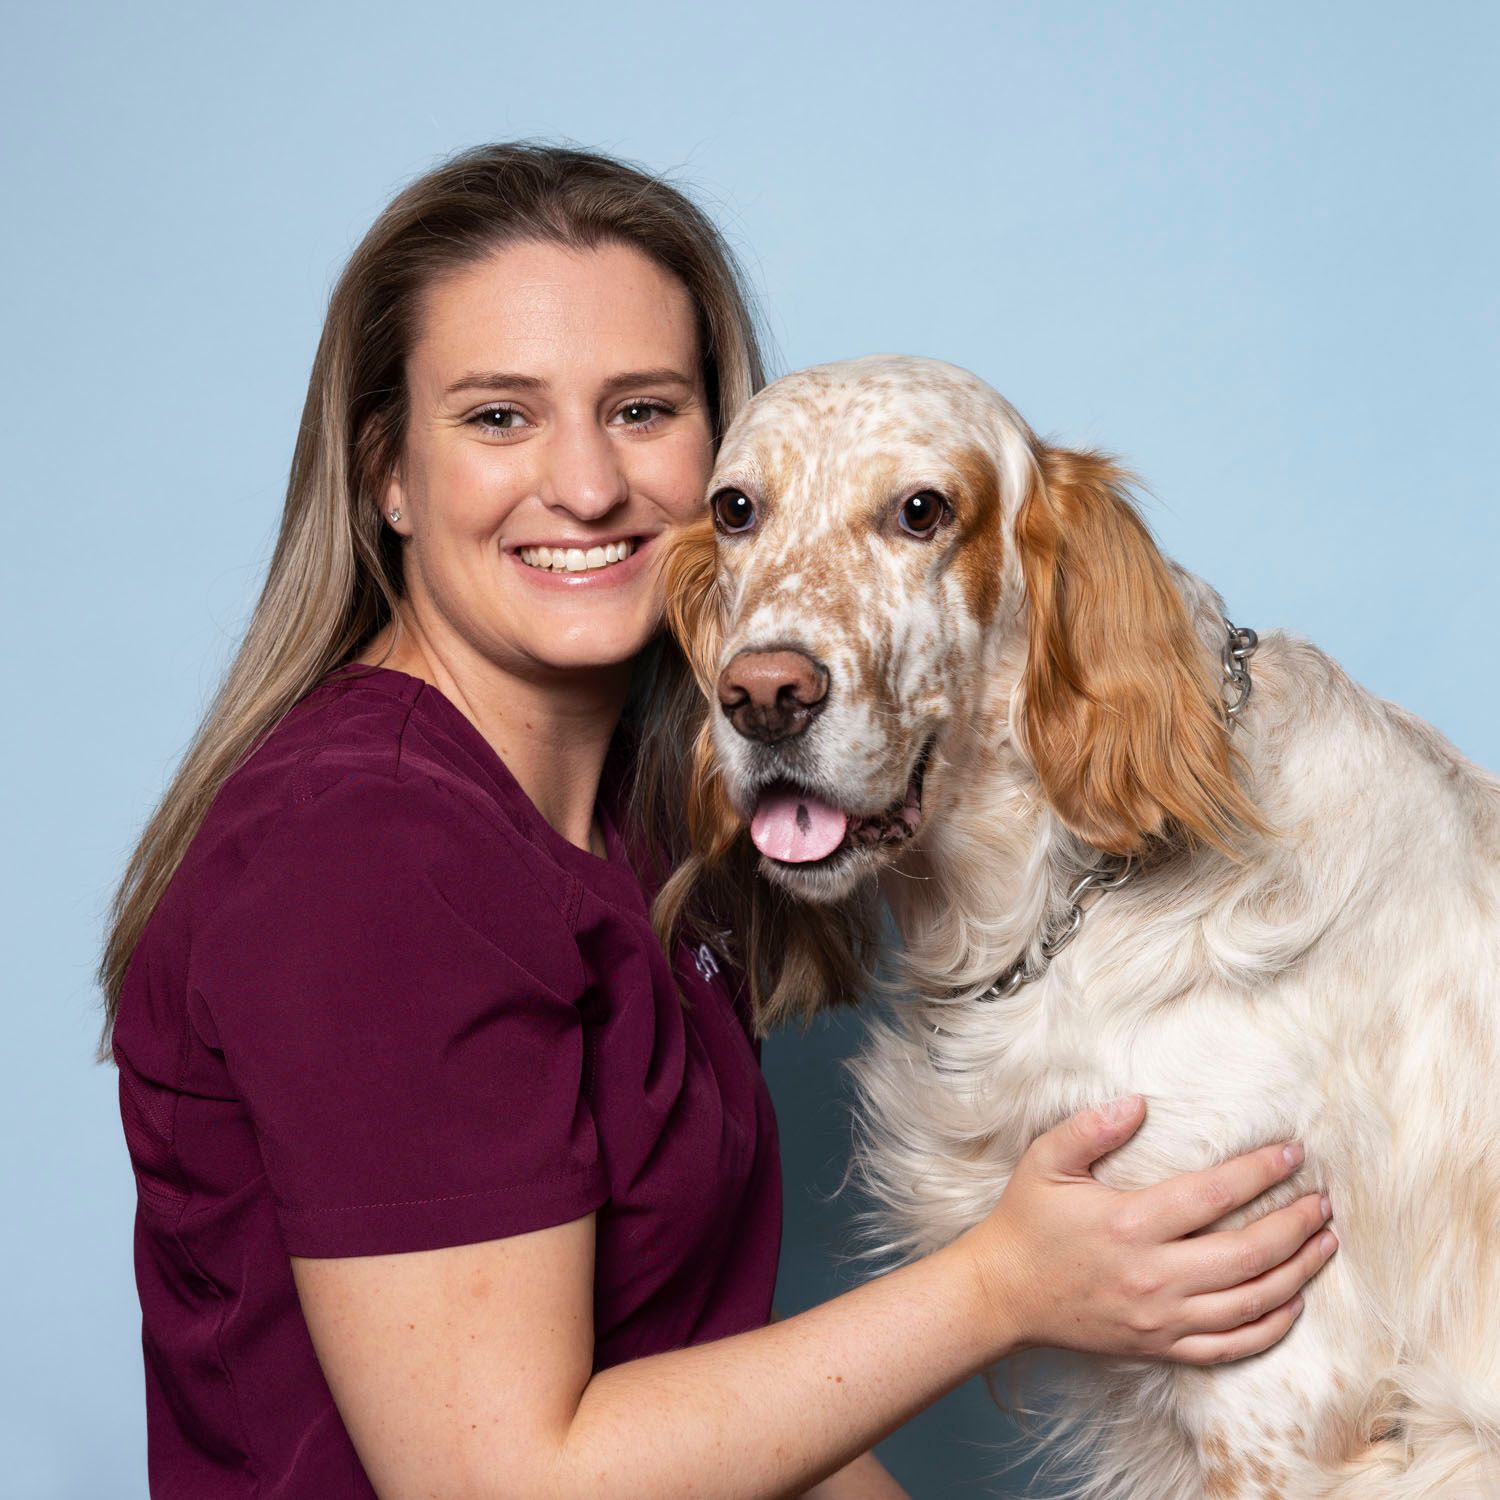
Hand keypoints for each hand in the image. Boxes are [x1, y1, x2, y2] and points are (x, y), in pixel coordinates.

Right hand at [959, 1096, 1336, 1364]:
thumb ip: (1091, 1129)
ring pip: (1251, 1301)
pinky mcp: (1161, 1346)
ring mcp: (1161, 1318)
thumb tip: (1138, 1104)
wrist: (1003, 1294)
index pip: (1214, 1195)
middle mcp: (1154, 1275)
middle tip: (1323, 1201)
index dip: (1260, 1172)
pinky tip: (1292, 1303)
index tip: (1293, 1153)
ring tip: (1324, 1243)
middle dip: (1295, 1224)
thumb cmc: (1026, 1222)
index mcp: (1130, 1224)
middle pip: (1248, 1253)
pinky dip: (1271, 1327)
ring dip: (1297, 1272)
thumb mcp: (1046, 1162)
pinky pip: (1231, 1346)